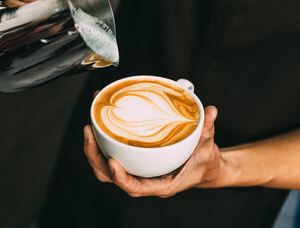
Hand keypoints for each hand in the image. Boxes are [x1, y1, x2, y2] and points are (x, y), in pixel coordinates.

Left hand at [83, 106, 223, 197]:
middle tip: (89, 132)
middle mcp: (144, 180)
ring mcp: (136, 170)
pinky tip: (98, 123)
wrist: (204, 167)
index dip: (121, 178)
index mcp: (161, 184)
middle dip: (95, 157)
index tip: (112, 162)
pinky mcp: (132, 161)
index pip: (135, 188)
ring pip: (105, 168)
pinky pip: (111, 155)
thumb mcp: (207, 147)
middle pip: (110, 177)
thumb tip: (211, 112)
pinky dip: (102, 143)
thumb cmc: (203, 162)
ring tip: (89, 126)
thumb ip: (207, 130)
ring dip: (93, 150)